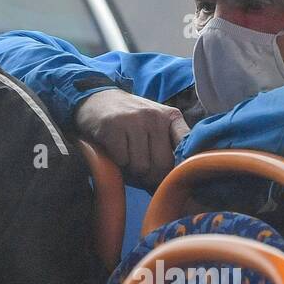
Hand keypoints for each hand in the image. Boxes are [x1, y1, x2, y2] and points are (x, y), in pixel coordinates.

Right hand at [73, 89, 189, 190]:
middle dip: (151, 175)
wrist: (96, 99)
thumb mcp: (155, 125)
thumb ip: (169, 147)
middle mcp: (155, 116)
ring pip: (141, 166)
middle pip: (162, 164)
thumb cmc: (130, 120)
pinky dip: (117, 162)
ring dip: (132, 169)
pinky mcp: (113, 126)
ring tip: (127, 157)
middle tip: (142, 171)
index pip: (187, 147)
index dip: (181, 168)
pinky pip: (122, 161)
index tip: (174, 176)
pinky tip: (114, 150)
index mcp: (171, 116)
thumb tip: (175, 184)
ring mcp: (133, 120)